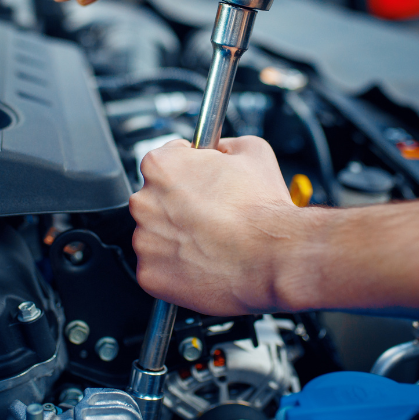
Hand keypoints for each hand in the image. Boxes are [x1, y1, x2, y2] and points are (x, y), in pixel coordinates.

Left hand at [130, 136, 311, 314]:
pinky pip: (158, 269)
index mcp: (160, 166)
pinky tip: (202, 262)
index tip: (203, 185)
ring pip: (155, 237)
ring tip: (210, 241)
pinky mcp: (149, 275)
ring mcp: (143, 241)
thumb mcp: (252, 150)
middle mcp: (143, 201)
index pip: (166, 162)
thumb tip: (220, 150)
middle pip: (156, 201)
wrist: (275, 256)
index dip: (190, 173)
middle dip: (179, 208)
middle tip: (210, 216)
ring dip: (176, 239)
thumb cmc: (263, 209)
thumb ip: (224, 144)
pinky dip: (176, 269)